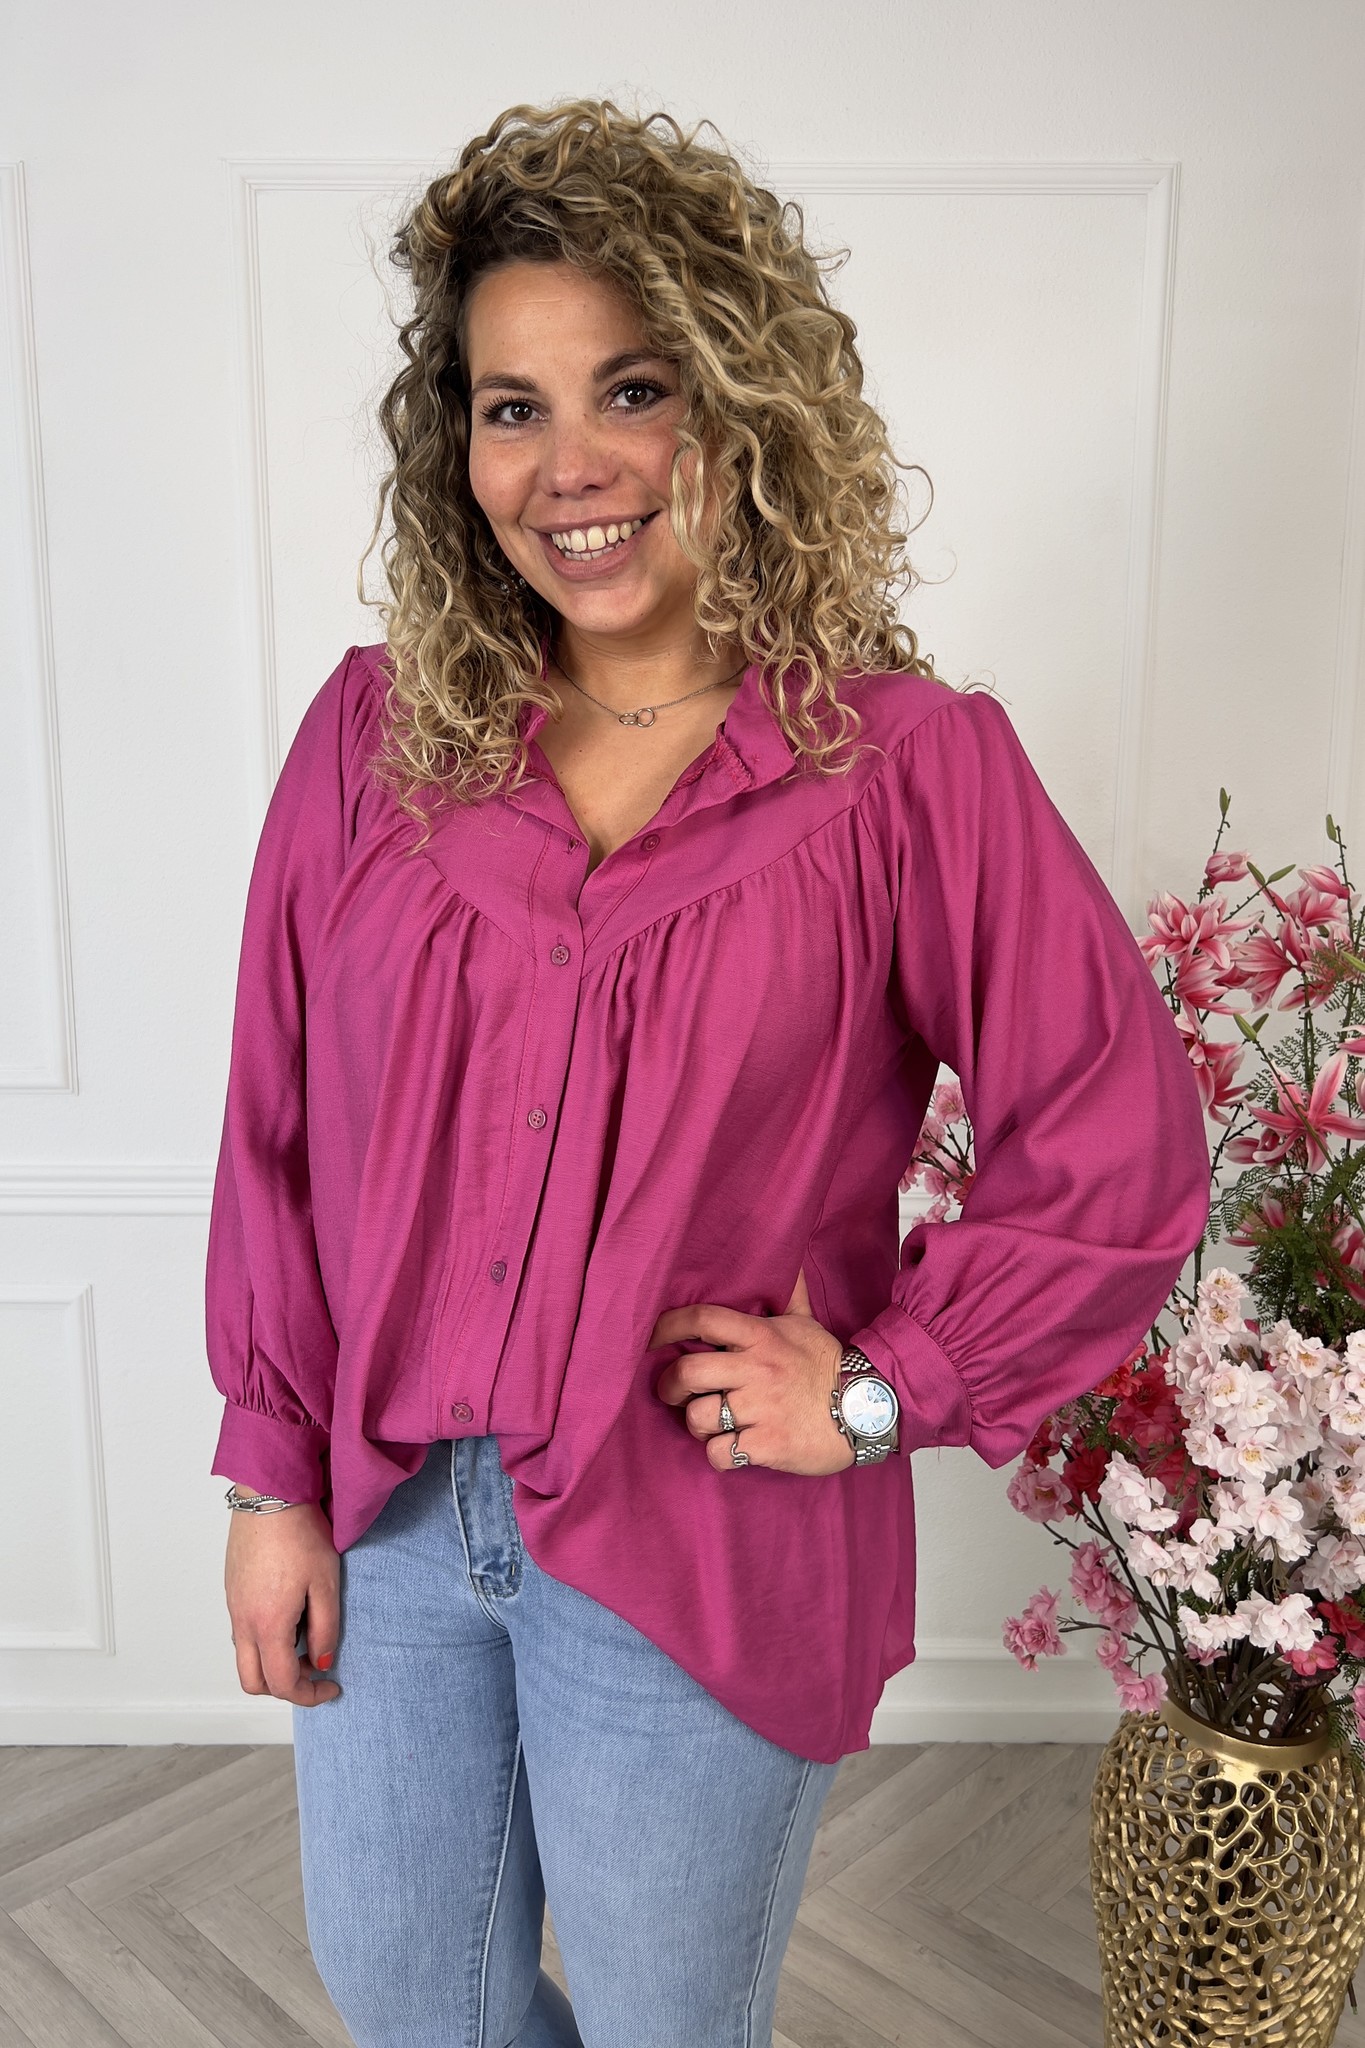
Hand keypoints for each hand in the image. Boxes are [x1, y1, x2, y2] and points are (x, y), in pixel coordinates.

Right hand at [224, 1497, 341, 1706]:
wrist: (269, 1494)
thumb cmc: (301, 1534)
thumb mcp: (326, 1583)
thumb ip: (325, 1629)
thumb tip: (320, 1662)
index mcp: (268, 1625)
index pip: (283, 1683)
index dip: (310, 1695)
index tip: (332, 1686)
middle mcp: (243, 1621)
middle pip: (253, 1681)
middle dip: (284, 1687)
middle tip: (314, 1670)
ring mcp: (233, 1606)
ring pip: (245, 1657)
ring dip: (272, 1663)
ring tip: (304, 1640)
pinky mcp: (232, 1590)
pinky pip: (242, 1632)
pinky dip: (263, 1641)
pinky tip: (289, 1616)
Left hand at [650, 1266, 853, 1474]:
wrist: (867, 1410)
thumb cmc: (827, 1365)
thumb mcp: (807, 1323)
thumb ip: (789, 1293)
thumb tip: (786, 1259)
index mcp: (761, 1337)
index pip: (703, 1319)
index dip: (668, 1326)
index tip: (653, 1338)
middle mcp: (756, 1370)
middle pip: (687, 1372)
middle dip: (670, 1385)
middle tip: (674, 1391)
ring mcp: (761, 1409)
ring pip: (698, 1417)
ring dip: (696, 1424)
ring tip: (709, 1424)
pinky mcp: (767, 1444)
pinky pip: (720, 1453)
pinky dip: (719, 1455)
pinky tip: (730, 1448)